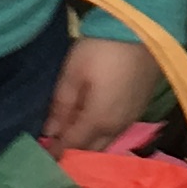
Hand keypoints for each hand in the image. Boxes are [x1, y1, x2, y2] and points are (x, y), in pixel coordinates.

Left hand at [41, 36, 157, 148]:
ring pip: (107, 141)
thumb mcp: (74, 72)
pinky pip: (118, 130)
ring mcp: (131, 119)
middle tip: (57, 147)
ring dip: (90, 143)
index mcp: (98, 121)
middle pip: (92, 150)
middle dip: (74, 153)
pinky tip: (94, 124)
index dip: (57, 152)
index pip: (73, 146)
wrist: (142, 31)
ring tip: (73, 137)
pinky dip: (103, 133)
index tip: (44, 156)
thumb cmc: (102, 49)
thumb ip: (61, 105)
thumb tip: (50, 131)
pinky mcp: (140, 108)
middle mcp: (117, 127)